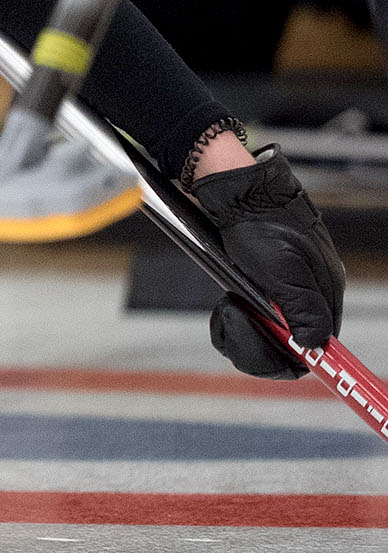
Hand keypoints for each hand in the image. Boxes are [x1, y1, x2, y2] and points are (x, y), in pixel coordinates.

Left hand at [190, 145, 345, 378]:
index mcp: (324, 293)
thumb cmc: (260, 226)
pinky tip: (227, 302)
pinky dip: (237, 314)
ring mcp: (287, 287)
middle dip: (258, 342)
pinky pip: (254, 313)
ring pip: (269, 330)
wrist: (235, 192)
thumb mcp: (284, 273)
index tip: (267, 361)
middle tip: (233, 320)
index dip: (293, 359)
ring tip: (228, 307)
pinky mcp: (264, 281)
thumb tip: (314, 348)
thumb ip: (303, 312)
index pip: (319, 345)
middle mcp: (310, 292)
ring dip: (244, 328)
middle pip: (291, 342)